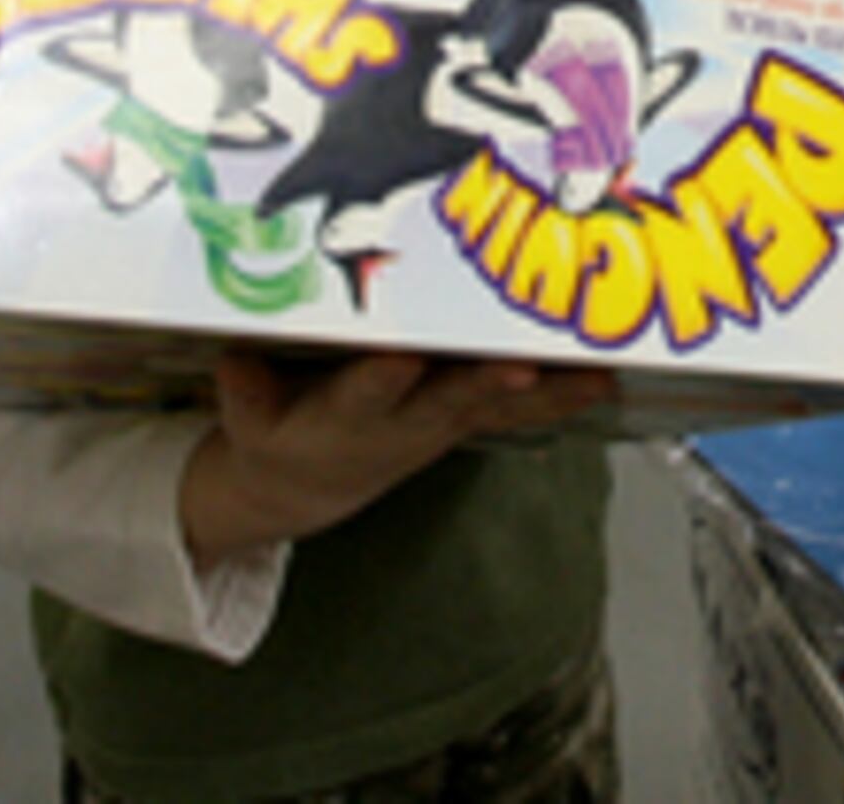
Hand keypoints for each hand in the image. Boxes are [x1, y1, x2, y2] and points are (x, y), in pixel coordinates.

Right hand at [180, 347, 614, 566]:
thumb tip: (237, 357)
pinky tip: (606, 381)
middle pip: (449, 398)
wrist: (306, 487)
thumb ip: (245, 387)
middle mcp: (402, 422)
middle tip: (519, 366)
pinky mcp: (464, 423)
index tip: (400, 356)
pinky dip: (563, 398)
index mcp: (343, 416)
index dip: (383, 377)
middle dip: (485, 383)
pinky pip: (519, 412)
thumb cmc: (279, 434)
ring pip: (498, 406)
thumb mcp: (244, 418)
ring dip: (548, 392)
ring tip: (595, 372)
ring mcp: (440, 424)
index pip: (364, 391)